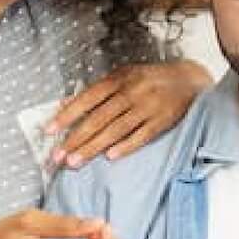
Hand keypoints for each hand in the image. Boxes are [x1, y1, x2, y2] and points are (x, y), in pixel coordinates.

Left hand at [51, 59, 211, 166]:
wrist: (189, 79)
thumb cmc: (149, 79)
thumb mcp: (122, 76)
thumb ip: (96, 91)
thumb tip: (66, 103)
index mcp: (119, 79)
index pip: (87, 99)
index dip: (68, 115)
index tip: (50, 131)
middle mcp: (131, 92)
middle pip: (99, 119)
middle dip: (76, 138)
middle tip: (58, 156)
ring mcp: (148, 107)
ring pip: (116, 130)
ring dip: (93, 147)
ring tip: (75, 162)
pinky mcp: (162, 121)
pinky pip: (141, 136)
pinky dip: (126, 146)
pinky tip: (110, 157)